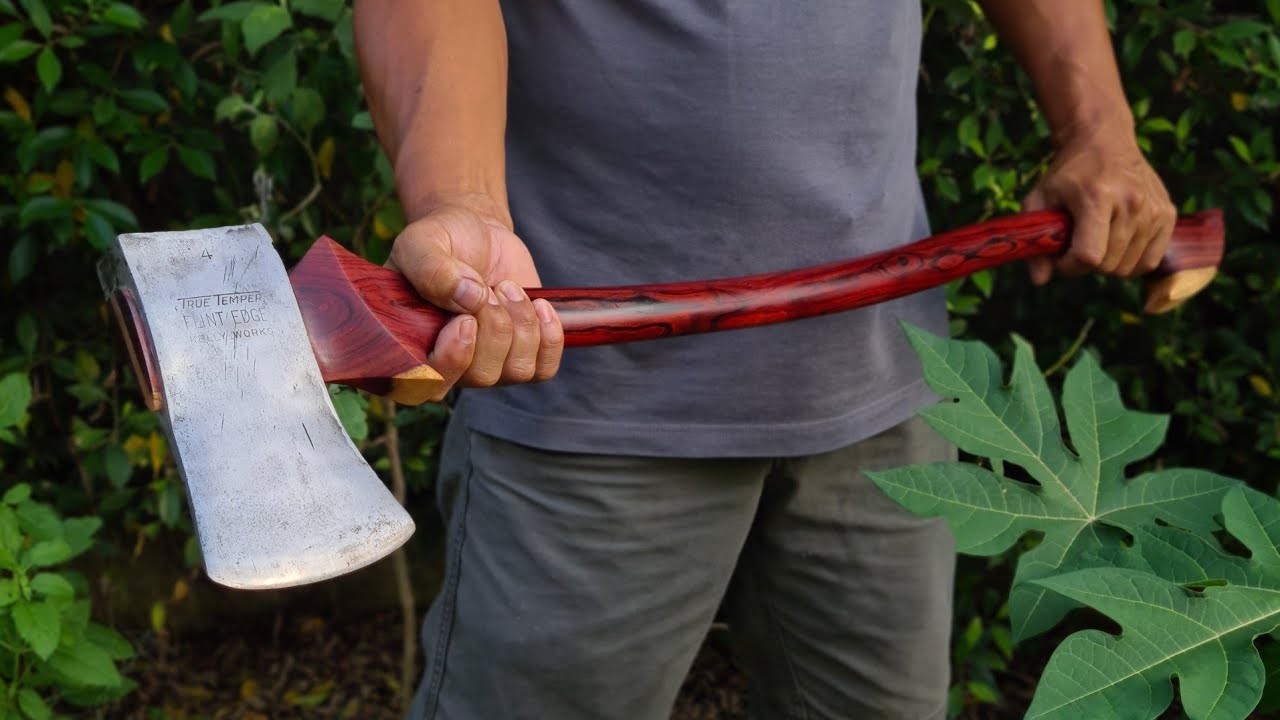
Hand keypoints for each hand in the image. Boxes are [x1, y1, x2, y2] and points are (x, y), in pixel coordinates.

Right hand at [387, 201, 562, 400]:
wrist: (478, 234)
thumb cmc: (441, 241)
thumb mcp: (422, 243)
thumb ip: (432, 269)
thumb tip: (470, 298)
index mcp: (412, 348)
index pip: (426, 386)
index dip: (451, 361)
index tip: (465, 321)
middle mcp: (450, 366)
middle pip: (480, 375)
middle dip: (494, 326)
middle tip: (488, 287)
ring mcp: (489, 365)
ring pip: (517, 370)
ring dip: (521, 323)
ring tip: (508, 287)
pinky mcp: (524, 356)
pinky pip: (544, 367)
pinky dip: (549, 335)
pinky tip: (539, 304)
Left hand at [1023, 124, 1176, 285]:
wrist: (1104, 140)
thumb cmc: (1068, 173)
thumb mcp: (1039, 199)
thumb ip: (1036, 240)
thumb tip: (1040, 281)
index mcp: (1097, 197)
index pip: (1088, 256)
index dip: (1069, 266)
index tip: (1060, 256)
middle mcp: (1131, 203)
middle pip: (1108, 265)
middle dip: (1086, 264)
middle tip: (1077, 244)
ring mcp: (1153, 209)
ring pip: (1128, 267)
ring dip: (1108, 263)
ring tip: (1096, 240)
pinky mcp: (1168, 213)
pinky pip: (1150, 261)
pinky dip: (1131, 262)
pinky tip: (1117, 244)